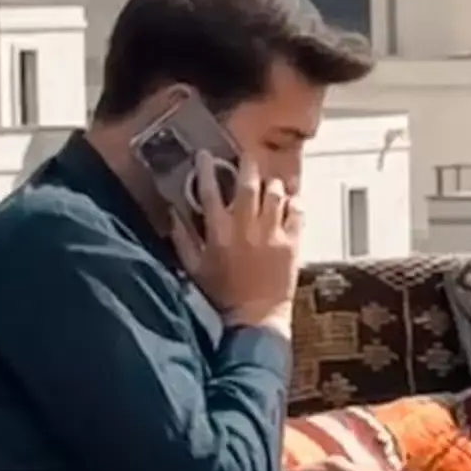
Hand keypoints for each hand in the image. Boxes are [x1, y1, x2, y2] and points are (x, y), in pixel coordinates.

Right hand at [172, 158, 301, 330]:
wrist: (255, 316)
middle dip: (247, 166)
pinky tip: (291, 200)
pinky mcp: (292, 243)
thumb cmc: (222, 293)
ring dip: (272, 184)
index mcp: (218, 231)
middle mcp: (245, 228)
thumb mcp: (193, 267)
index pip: (210, 191)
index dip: (207, 169)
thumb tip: (173, 212)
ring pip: (275, 194)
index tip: (206, 155)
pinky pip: (297, 212)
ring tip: (271, 181)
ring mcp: (271, 234)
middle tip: (248, 157)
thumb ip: (181, 238)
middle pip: (248, 185)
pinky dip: (295, 202)